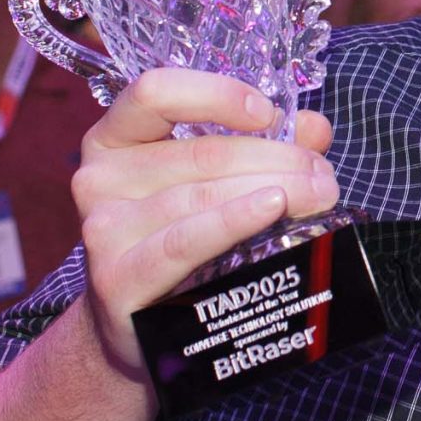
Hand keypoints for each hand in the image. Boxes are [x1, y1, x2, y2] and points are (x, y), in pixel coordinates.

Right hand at [71, 71, 337, 378]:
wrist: (136, 328)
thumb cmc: (178, 240)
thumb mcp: (212, 181)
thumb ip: (261, 146)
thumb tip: (314, 128)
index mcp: (114, 139)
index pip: (155, 92)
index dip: (216, 94)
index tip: (267, 113)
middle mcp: (98, 178)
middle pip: (200, 152)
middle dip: (276, 158)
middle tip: (322, 176)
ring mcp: (103, 229)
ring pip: (202, 194)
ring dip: (273, 189)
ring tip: (318, 195)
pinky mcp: (117, 279)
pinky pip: (186, 241)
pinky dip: (234, 220)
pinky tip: (270, 208)